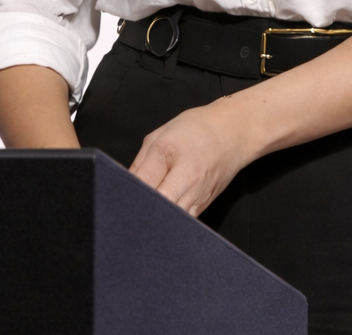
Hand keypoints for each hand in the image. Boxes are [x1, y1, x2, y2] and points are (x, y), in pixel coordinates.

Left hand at [128, 96, 252, 217]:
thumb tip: (124, 187)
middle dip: (141, 211)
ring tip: (142, 217)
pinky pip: (182, 222)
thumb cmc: (196, 129)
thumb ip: (140, 163)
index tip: (117, 198)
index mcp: (171, 156)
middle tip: (127, 212)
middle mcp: (187, 182)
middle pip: (158, 209)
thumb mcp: (160, 135)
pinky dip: (170, 222)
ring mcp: (197, 199)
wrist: (234, 133)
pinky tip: (160, 219)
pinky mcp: (203, 208)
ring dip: (155, 221)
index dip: (128, 195)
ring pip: (170, 222)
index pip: (144, 186)